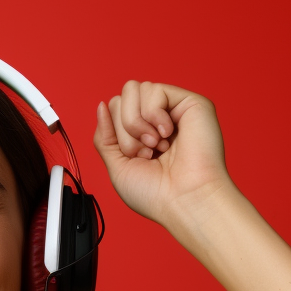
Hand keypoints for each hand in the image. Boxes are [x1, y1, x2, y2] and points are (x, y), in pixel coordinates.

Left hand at [93, 81, 231, 227]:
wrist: (184, 201)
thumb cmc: (155, 194)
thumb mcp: (117, 166)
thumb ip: (105, 137)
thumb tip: (101, 105)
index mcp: (141, 134)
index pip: (113, 110)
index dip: (114, 131)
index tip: (133, 156)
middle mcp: (156, 120)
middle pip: (120, 98)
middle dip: (125, 129)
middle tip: (145, 152)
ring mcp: (172, 109)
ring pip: (133, 89)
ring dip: (137, 123)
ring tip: (156, 144)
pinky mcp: (189, 102)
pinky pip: (153, 89)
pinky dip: (154, 115)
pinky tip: (168, 134)